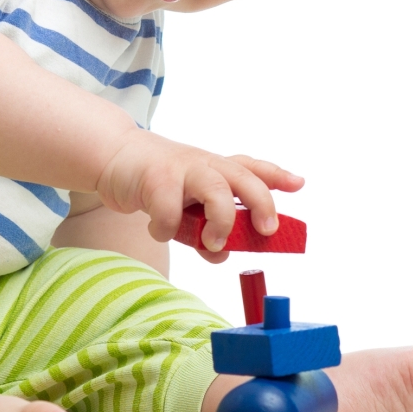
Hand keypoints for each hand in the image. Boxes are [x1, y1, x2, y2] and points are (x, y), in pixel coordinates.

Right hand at [95, 131, 303, 262]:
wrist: (113, 156)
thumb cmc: (157, 182)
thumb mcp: (187, 204)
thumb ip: (207, 227)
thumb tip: (221, 255)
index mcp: (216, 168)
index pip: (252, 167)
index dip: (276, 175)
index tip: (298, 184)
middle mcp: (205, 165)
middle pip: (242, 177)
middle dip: (261, 202)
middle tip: (267, 229)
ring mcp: (181, 170)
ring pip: (215, 190)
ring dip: (222, 221)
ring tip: (214, 243)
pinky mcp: (155, 179)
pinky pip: (169, 213)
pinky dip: (166, 231)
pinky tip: (158, 230)